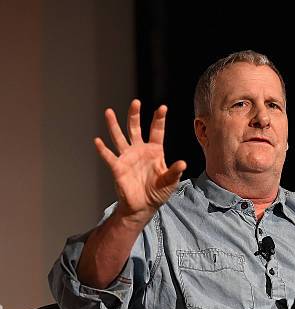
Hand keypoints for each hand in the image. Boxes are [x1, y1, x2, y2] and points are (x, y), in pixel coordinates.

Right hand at [94, 99, 186, 223]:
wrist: (143, 207)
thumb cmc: (158, 193)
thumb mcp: (170, 182)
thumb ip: (174, 171)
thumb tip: (183, 163)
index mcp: (155, 151)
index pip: (157, 131)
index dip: (159, 119)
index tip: (162, 107)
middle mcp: (140, 150)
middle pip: (136, 128)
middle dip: (135, 115)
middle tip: (136, 102)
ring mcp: (127, 157)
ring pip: (119, 137)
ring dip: (114, 125)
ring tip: (108, 112)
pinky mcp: (118, 167)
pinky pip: (109, 156)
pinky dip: (103, 149)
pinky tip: (97, 141)